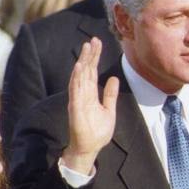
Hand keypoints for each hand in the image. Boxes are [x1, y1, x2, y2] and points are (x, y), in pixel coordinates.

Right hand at [63, 37, 118, 173]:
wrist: (90, 148)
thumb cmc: (97, 132)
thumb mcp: (109, 110)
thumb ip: (109, 94)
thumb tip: (113, 78)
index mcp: (90, 94)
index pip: (92, 71)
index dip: (94, 57)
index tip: (98, 43)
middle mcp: (83, 94)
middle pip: (86, 70)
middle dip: (89, 55)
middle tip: (93, 40)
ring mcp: (78, 100)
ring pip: (80, 77)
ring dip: (83, 62)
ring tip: (86, 47)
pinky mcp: (75, 108)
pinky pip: (75, 91)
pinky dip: (77, 78)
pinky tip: (79, 67)